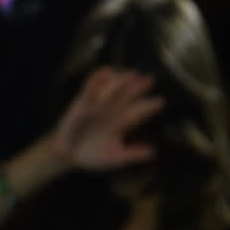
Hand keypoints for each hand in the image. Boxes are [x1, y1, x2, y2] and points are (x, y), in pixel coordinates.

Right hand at [49, 67, 164, 170]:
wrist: (68, 154)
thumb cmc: (94, 156)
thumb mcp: (114, 158)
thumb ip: (132, 154)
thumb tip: (153, 152)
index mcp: (122, 124)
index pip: (138, 114)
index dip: (148, 108)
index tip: (161, 101)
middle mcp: (112, 113)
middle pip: (127, 99)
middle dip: (138, 90)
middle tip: (150, 80)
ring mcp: (97, 107)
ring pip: (112, 92)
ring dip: (121, 83)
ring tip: (132, 74)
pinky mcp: (82, 104)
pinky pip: (89, 91)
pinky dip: (96, 81)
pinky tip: (105, 71)